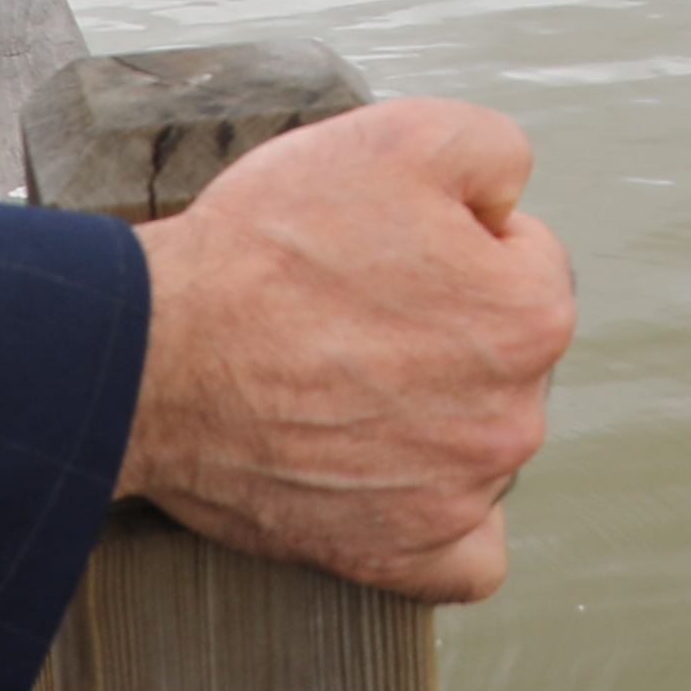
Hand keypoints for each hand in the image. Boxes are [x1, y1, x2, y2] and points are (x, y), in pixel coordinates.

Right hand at [117, 97, 576, 603]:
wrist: (158, 352)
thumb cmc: (268, 248)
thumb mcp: (402, 135)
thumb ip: (496, 152)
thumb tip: (508, 204)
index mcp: (532, 315)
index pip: (523, 259)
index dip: (452, 238)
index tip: (386, 245)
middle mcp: (514, 417)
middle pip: (501, 353)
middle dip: (446, 324)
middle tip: (355, 306)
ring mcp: (459, 495)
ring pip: (478, 438)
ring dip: (431, 409)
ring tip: (341, 375)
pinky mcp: (402, 555)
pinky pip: (465, 552)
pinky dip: (439, 517)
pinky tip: (397, 476)